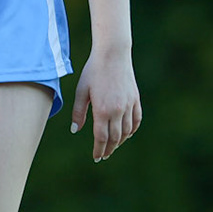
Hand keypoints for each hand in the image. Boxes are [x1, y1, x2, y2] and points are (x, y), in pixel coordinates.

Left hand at [70, 47, 140, 161]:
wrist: (112, 54)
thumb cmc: (93, 71)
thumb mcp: (81, 91)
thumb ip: (78, 112)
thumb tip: (75, 130)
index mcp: (102, 110)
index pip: (101, 138)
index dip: (99, 150)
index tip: (96, 157)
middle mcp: (117, 111)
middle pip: (114, 138)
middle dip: (108, 149)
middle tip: (104, 155)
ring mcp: (128, 105)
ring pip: (127, 131)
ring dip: (120, 141)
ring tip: (113, 145)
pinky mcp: (135, 99)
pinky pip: (136, 120)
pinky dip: (132, 129)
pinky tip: (127, 133)